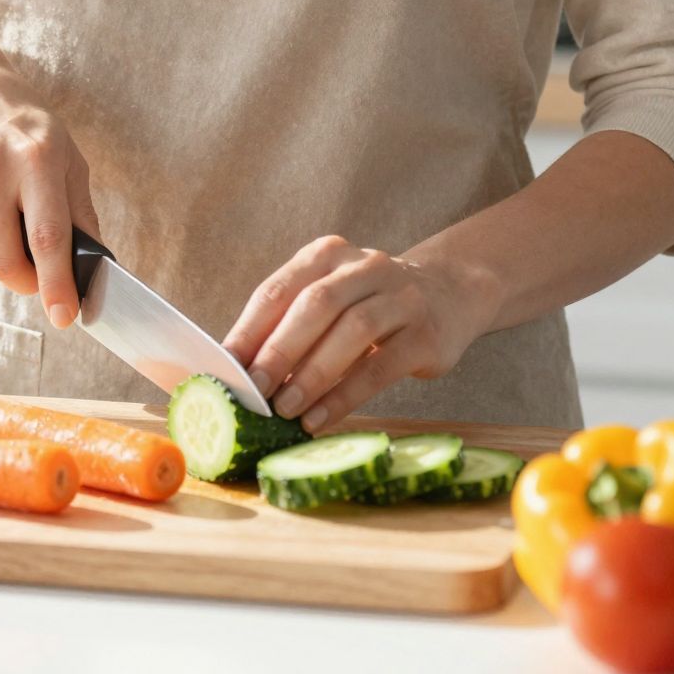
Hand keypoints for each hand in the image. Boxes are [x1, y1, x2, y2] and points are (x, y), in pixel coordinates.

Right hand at [0, 32, 99, 329]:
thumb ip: (80, 211)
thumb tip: (91, 269)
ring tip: (7, 221)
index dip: (57, 284)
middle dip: (27, 284)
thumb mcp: (66, 153)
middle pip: (5, 262)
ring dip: (0, 257)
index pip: (47, 238)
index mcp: (37, 158)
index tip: (66, 315)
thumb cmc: (21, 122)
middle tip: (39, 279)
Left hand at [221, 237, 496, 432]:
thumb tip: (238, 374)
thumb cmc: (369, 307)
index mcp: (327, 255)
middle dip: (280, 349)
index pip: (279, 289)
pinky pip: (381, 366)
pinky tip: (320, 418)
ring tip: (286, 409)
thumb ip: (289, 325)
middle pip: (315, 304)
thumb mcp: (330, 301)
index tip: (225, 367)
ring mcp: (400, 296)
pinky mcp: (425, 333)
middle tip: (254, 390)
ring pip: (351, 331)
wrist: (448, 296)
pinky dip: (346, 395)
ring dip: (312, 374)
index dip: (249, 329)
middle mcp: (365, 266)